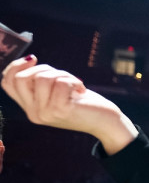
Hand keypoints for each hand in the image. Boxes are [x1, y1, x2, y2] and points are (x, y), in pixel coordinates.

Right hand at [1, 56, 136, 153]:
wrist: (106, 123)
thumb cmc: (83, 104)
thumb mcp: (56, 93)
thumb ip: (40, 83)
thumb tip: (28, 60)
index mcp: (30, 109)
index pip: (7, 83)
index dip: (15, 66)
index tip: (33, 59)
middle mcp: (33, 113)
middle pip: (20, 78)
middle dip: (43, 68)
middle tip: (62, 76)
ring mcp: (45, 113)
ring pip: (41, 78)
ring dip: (62, 74)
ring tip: (75, 83)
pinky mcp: (60, 110)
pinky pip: (60, 82)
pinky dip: (73, 80)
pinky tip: (81, 89)